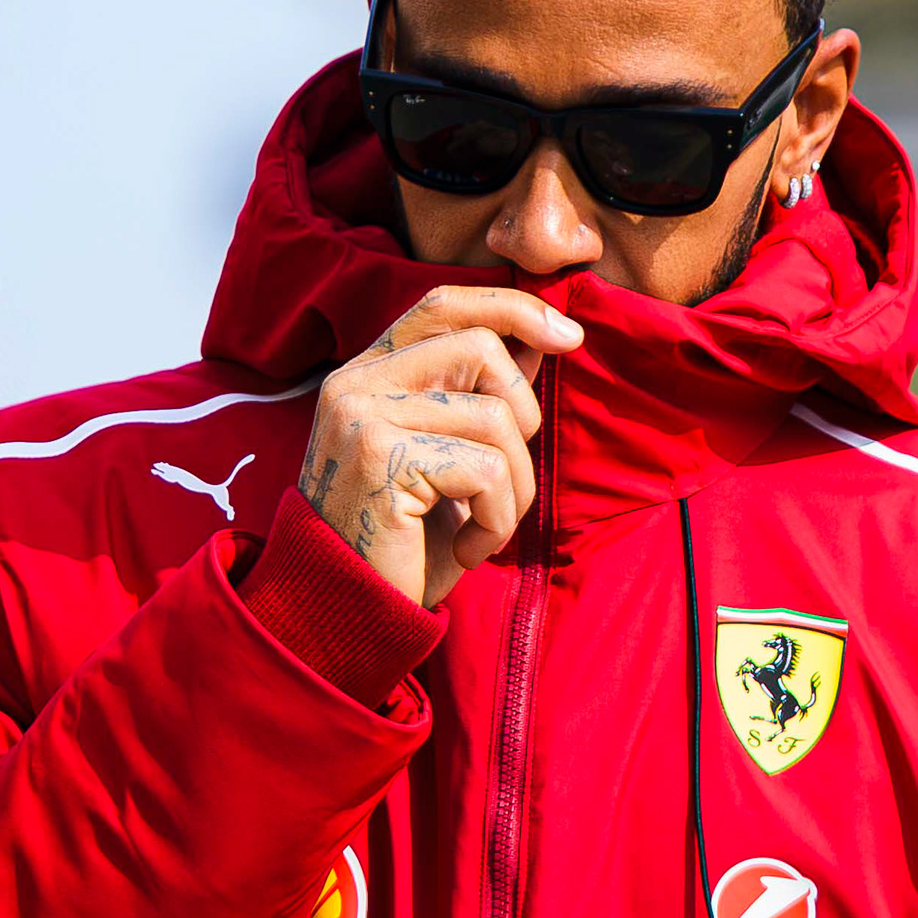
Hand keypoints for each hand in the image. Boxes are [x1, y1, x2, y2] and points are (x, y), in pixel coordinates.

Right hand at [299, 288, 572, 607]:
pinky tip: (466, 549)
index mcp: (366, 374)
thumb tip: (540, 338)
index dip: (513, 308)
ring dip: (515, 486)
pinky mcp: (381, 458)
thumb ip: (477, 396)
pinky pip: (486, 469)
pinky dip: (497, 520)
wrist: (348, 614)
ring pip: (495, 416)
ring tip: (482, 527)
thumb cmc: (402, 542)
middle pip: (482, 348)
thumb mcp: (446, 458)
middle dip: (523, 417)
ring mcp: (362, 416)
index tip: (569, 336)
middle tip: (504, 483)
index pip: (444, 304)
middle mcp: (354, 383)